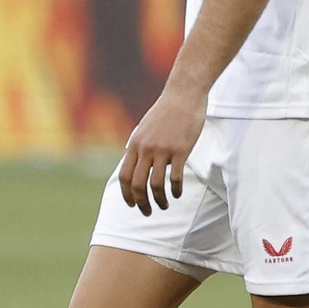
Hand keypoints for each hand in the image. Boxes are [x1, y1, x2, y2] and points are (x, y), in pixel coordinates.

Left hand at [118, 90, 204, 216]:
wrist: (183, 94)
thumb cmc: (166, 112)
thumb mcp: (145, 128)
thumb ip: (139, 146)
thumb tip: (136, 165)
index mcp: (135, 144)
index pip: (125, 176)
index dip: (127, 194)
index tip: (132, 205)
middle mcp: (146, 148)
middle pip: (138, 185)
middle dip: (141, 203)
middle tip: (148, 212)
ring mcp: (163, 149)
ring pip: (156, 184)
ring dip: (159, 200)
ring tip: (164, 206)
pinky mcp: (180, 150)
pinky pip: (175, 178)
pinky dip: (175, 190)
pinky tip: (177, 194)